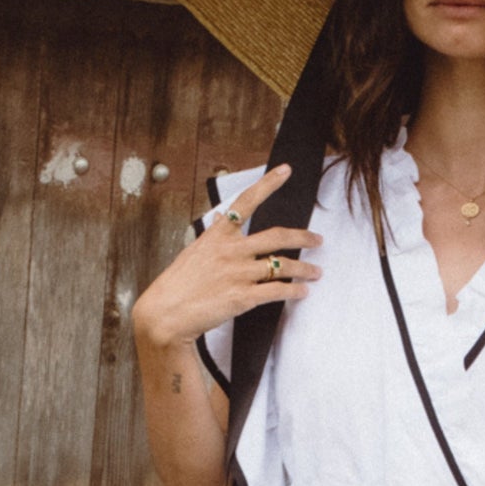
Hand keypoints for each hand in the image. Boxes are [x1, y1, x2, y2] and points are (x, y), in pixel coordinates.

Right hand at [131, 162, 323, 352]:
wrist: (166, 314)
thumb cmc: (178, 286)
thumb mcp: (194, 253)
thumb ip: (213, 237)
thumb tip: (220, 221)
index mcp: (219, 235)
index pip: (247, 201)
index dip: (269, 184)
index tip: (285, 171)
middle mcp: (232, 250)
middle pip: (277, 236)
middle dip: (303, 237)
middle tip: (318, 240)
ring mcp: (239, 273)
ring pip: (282, 266)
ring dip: (305, 269)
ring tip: (316, 272)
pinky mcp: (243, 297)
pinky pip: (277, 291)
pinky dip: (294, 291)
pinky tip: (302, 292)